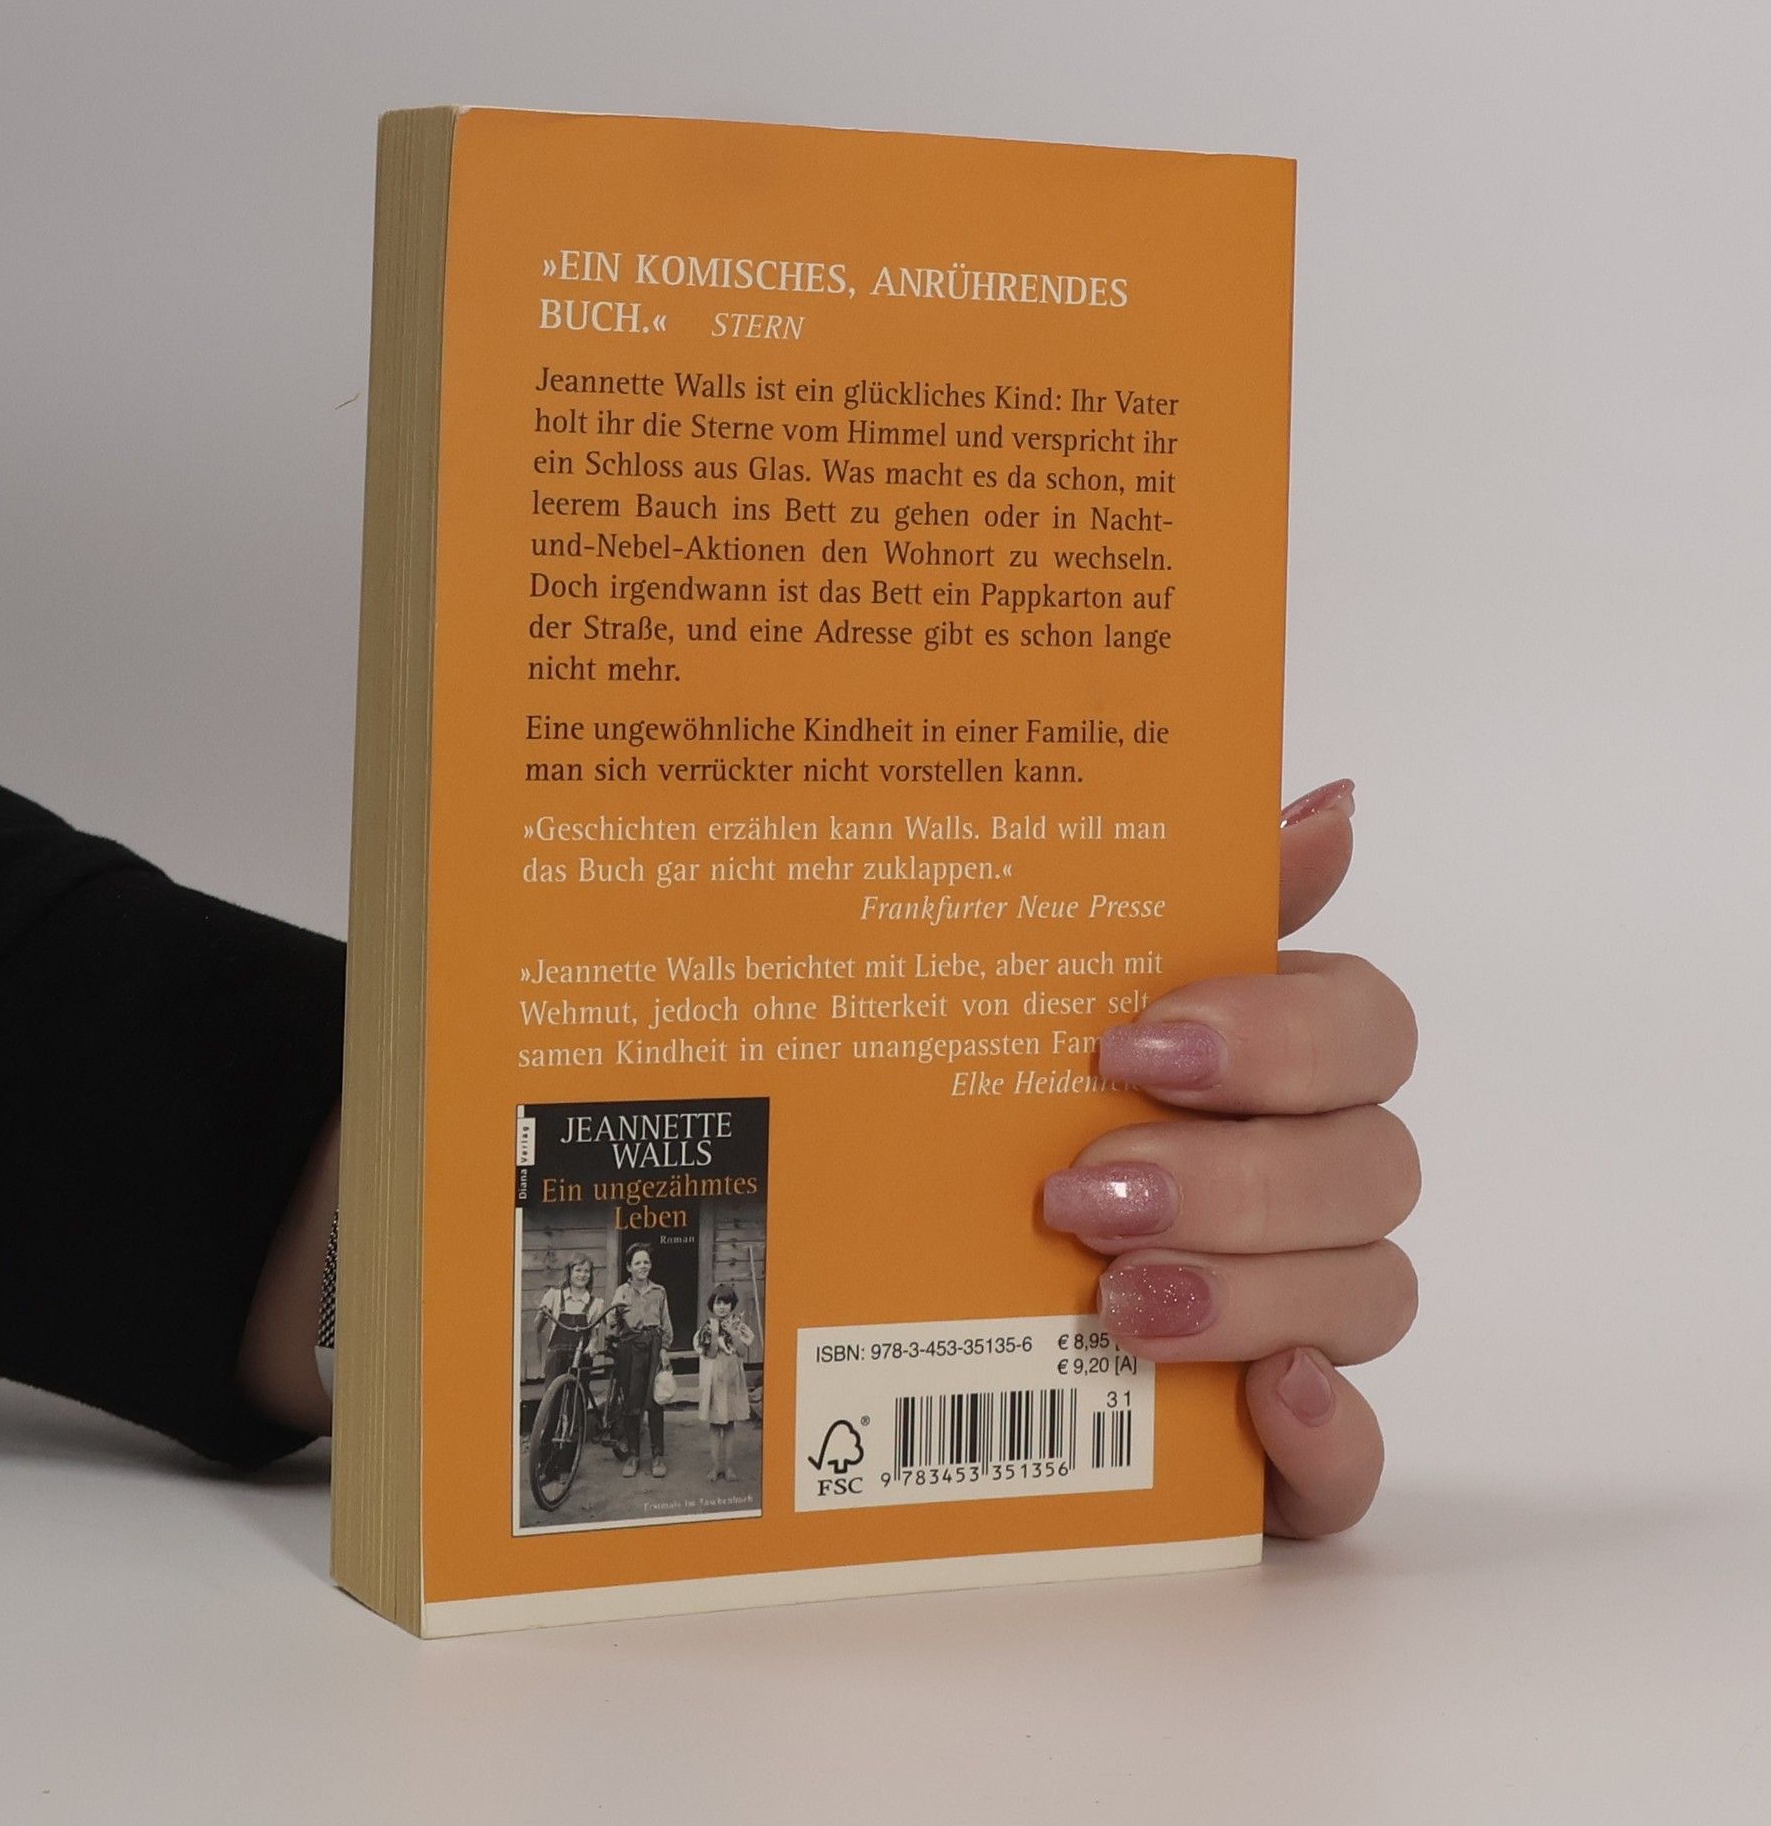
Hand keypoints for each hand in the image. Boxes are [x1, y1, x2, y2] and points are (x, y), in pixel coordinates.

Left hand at [1041, 780, 1417, 1537]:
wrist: (885, 1299)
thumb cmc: (992, 1119)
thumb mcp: (1044, 995)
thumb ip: (1184, 895)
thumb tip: (1332, 802)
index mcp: (1268, 1065)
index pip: (1363, 1024)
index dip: (1276, 1033)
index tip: (1136, 1043)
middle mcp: (1308, 1180)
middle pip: (1373, 1162)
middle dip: (1236, 1176)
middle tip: (1084, 1190)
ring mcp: (1307, 1313)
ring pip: (1373, 1294)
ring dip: (1252, 1293)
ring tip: (1113, 1300)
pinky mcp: (1284, 1445)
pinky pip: (1363, 1457)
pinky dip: (1330, 1437)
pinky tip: (1263, 1405)